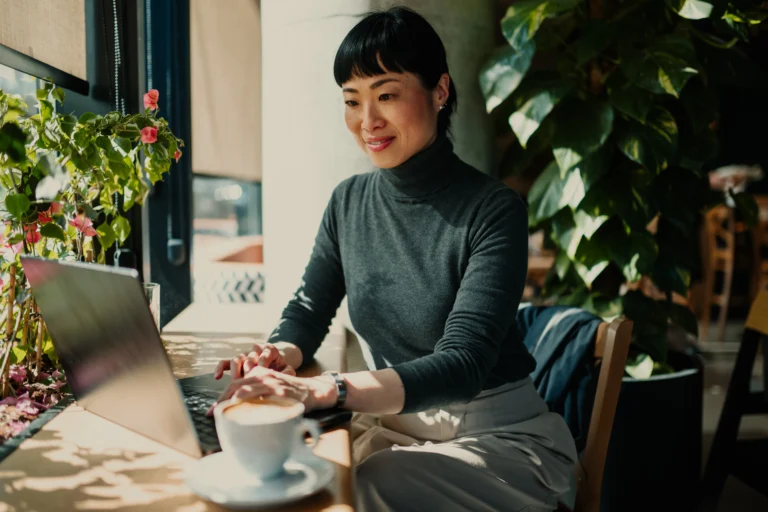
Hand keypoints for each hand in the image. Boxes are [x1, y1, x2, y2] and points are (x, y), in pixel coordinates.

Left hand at [206, 366, 336, 415]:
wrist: (314, 390)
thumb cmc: (291, 393)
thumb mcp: (272, 388)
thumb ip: (256, 394)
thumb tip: (237, 411)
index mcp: (259, 374)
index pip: (234, 384)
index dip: (220, 397)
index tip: (211, 411)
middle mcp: (263, 376)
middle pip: (236, 386)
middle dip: (221, 400)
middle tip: (212, 414)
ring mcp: (271, 383)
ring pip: (245, 390)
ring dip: (231, 403)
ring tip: (223, 414)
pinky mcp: (281, 392)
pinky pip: (262, 399)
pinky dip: (250, 405)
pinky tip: (243, 413)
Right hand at [214, 342, 295, 379]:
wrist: (275, 365)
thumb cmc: (281, 369)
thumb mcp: (287, 369)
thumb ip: (288, 372)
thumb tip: (286, 376)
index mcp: (269, 349)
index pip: (265, 351)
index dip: (264, 359)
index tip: (264, 369)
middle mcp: (255, 351)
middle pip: (249, 357)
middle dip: (248, 368)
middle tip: (248, 379)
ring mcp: (244, 356)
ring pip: (237, 359)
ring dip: (236, 371)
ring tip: (236, 382)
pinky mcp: (236, 364)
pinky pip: (224, 363)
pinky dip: (220, 368)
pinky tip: (217, 377)